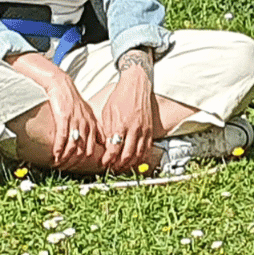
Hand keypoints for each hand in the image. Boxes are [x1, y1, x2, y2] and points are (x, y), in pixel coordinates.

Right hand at [8, 52, 102, 166]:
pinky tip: (55, 156)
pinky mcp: (65, 119)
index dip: (86, 161)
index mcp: (92, 125)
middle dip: (74, 163)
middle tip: (65, 169)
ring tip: (58, 164)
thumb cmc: (72, 101)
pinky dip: (59, 149)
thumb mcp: (86, 114)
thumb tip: (98, 142)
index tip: (77, 168)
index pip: (93, 148)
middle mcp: (86, 125)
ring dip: (65, 158)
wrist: (62, 86)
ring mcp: (76, 122)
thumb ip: (92, 128)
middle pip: (83, 151)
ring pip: (73, 147)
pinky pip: (63, 138)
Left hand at [100, 48, 154, 171]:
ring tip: (122, 168)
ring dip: (130, 165)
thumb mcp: (107, 112)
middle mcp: (133, 129)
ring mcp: (143, 130)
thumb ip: (107, 130)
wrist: (136, 85)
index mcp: (120, 124)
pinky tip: (135, 161)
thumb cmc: (119, 98)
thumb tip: (106, 146)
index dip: (107, 159)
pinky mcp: (150, 130)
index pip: (114, 149)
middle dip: (118, 165)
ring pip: (138, 155)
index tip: (103, 163)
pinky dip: (141, 158)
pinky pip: (147, 149)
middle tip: (112, 169)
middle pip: (126, 155)